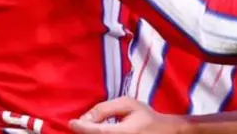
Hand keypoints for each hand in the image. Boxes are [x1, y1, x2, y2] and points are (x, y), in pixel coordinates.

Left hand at [71, 98, 186, 133]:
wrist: (164, 133)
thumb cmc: (146, 117)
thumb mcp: (128, 105)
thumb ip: (106, 109)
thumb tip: (85, 118)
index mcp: (125, 132)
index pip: (98, 132)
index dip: (82, 128)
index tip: (72, 122)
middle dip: (86, 131)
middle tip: (83, 123)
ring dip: (91, 133)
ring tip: (93, 127)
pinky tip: (101, 130)